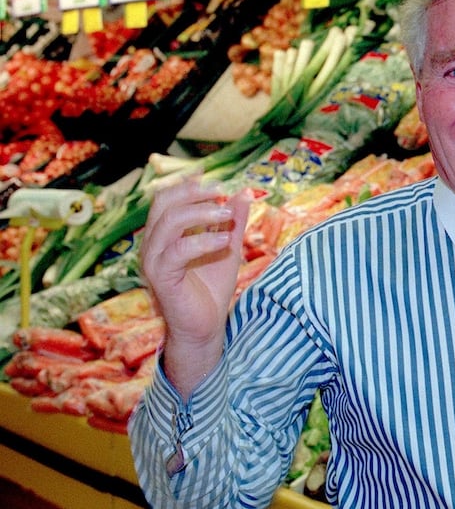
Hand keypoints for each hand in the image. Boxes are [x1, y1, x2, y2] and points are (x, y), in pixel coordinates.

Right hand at [140, 174, 249, 395]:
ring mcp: (153, 260)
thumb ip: (233, 220)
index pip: (167, 198)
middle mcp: (153, 244)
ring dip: (201, 213)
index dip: (189, 186)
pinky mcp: (161, 278)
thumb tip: (245, 192)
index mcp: (164, 234)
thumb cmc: (212, 288)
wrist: (206, 326)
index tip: (218, 184)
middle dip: (193, 193)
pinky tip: (226, 240)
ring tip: (228, 215)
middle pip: (163, 204)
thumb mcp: (228, 246)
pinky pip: (177, 252)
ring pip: (168, 223)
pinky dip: (203, 241)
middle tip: (222, 192)